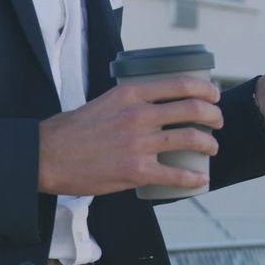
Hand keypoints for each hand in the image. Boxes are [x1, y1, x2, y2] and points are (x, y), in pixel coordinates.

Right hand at [38, 78, 222, 195]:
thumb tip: (152, 107)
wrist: (47, 156)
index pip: (181, 84)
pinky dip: (193, 178)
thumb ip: (129, 102)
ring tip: (211, 148)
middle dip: (213, 116)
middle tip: (217, 122)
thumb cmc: (70, 131)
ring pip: (191, 139)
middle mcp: (139, 115)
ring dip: (209, 145)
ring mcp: (139, 144)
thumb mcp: (103, 102)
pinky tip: (199, 180)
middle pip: (193, 110)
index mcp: (130, 93)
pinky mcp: (136, 171)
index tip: (213, 95)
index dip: (205, 89)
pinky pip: (176, 174)